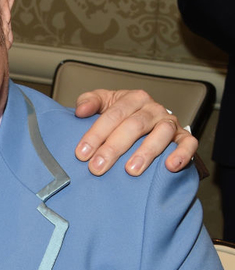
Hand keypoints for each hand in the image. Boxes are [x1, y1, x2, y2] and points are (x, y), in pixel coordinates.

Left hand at [73, 89, 197, 175]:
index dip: (96, 134)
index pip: (113, 115)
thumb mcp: (102, 103)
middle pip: (134, 126)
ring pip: (161, 133)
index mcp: (133, 99)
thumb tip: (81, 111)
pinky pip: (188, 143)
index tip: (82, 153)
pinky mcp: (183, 136)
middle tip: (97, 167)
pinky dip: (182, 154)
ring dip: (146, 152)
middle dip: (114, 148)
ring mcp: (169, 122)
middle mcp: (152, 109)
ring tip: (131, 170)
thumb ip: (89, 102)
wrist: (142, 117)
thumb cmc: (119, 114)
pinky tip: (170, 166)